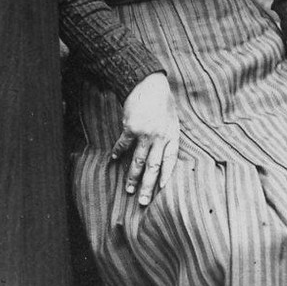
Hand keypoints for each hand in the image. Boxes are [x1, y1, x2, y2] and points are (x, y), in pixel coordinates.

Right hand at [111, 72, 179, 206]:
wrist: (148, 83)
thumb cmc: (162, 101)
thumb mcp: (172, 120)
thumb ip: (169, 137)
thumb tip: (165, 155)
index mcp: (172, 136)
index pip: (170, 162)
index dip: (165, 177)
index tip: (161, 190)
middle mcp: (160, 138)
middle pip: (154, 167)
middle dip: (148, 186)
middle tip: (144, 202)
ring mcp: (145, 134)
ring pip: (139, 161)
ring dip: (133, 177)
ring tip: (129, 190)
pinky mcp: (131, 128)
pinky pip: (124, 145)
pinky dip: (118, 153)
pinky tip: (114, 160)